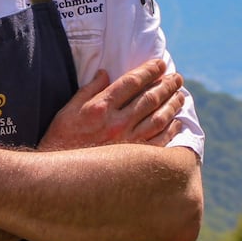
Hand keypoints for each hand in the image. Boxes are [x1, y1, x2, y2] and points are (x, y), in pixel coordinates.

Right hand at [38, 59, 186, 151]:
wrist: (61, 176)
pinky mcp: (133, 159)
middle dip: (166, 85)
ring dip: (172, 105)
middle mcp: (117, 123)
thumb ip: (88, 90)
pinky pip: (159, 142)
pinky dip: (171, 131)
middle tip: (177, 78)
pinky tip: (176, 123)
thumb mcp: (68, 111)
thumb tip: (105, 73)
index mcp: (101, 107)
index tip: (160, 64)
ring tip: (181, 96)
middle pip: (149, 98)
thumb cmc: (61, 140)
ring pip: (158, 119)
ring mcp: (127, 142)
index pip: (131, 82)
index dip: (149, 70)